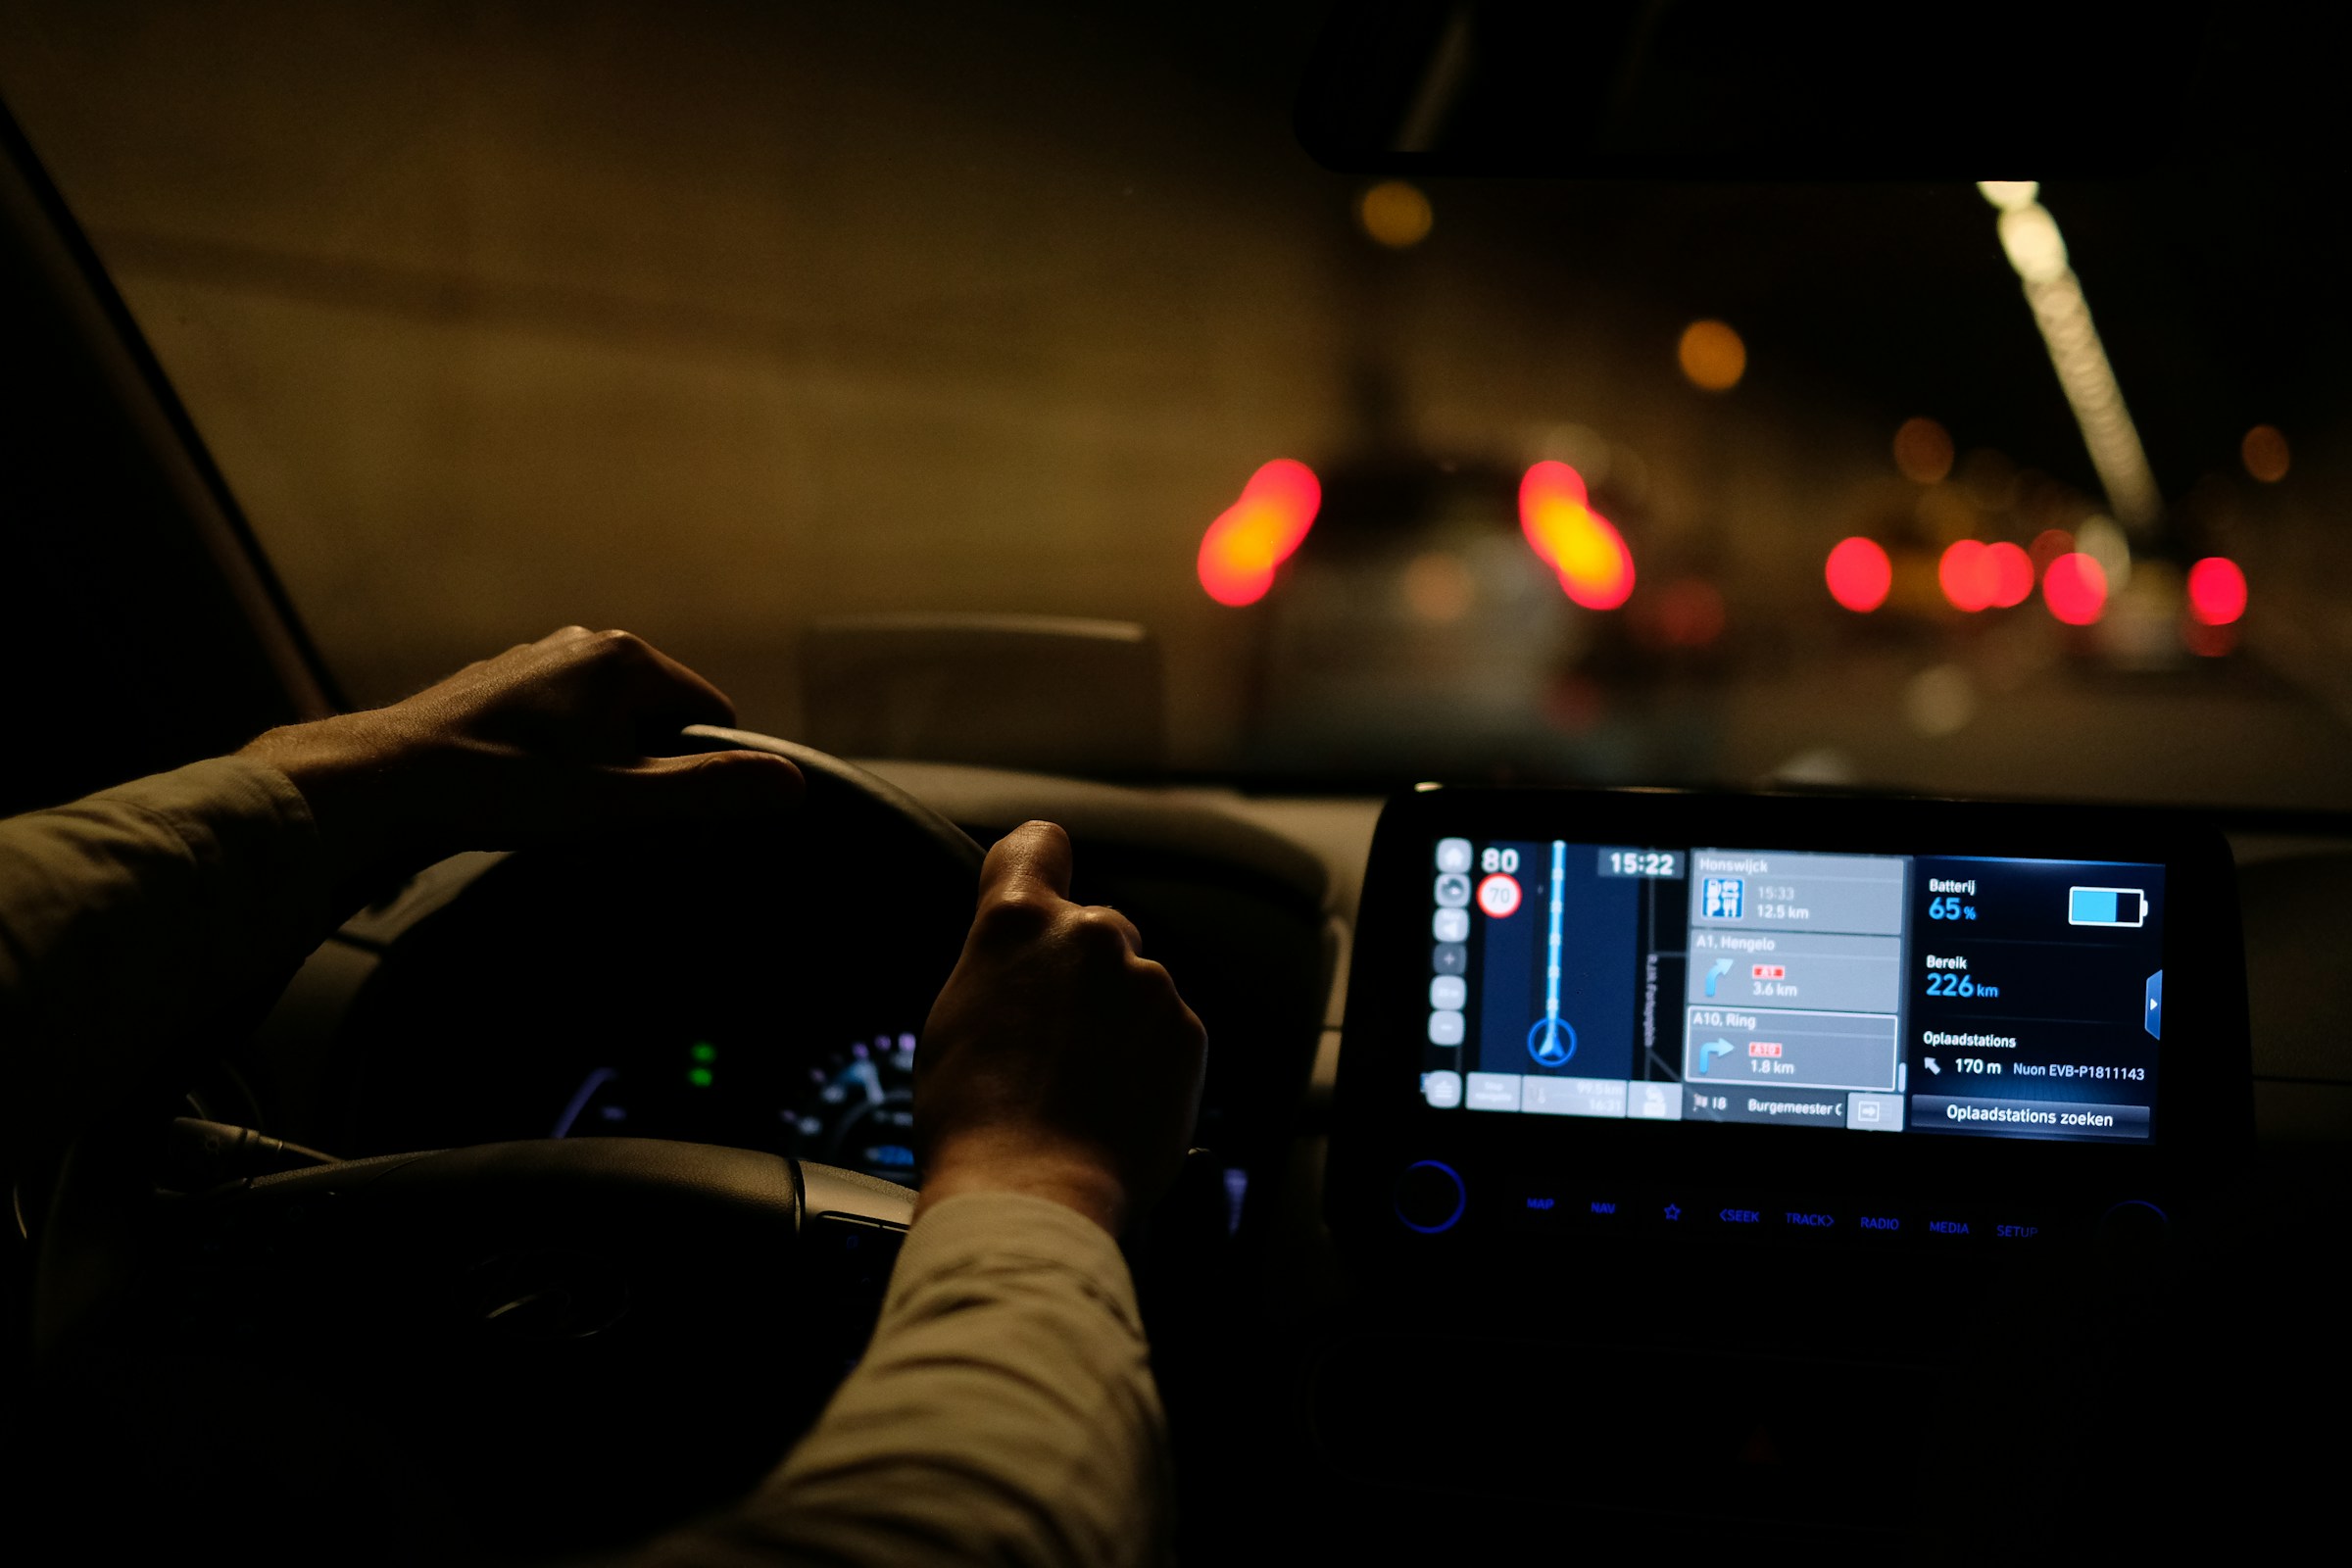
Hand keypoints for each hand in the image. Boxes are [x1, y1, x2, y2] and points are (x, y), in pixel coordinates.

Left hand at [239, 627, 802, 901]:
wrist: (381, 782)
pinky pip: (562, 736)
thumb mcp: (620, 801)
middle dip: (649, 786)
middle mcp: (583, 644)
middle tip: (612, 837)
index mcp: (624, 658)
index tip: (668, 827)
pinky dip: (559, 775)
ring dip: (603, 786)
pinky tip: (524, 809)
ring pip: (609, 735)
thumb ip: (709, 790)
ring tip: (562, 828)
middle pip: (659, 727)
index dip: (704, 780)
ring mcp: (536, 665)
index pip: (712, 717)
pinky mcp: (497, 692)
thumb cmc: (503, 788)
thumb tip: (791, 783)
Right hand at [913, 822, 1205, 1235]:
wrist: (1032, 1191)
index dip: (1040, 862)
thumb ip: (1002, 965)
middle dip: (1081, 973)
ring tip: (1081, 1087)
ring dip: (1118, 1022)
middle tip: (1050, 1039)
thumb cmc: (974, 1117)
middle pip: (1094, 931)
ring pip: (1134, 988)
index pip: (1039, 843)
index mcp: (1018, 922)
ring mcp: (1147, 983)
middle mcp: (1090, 935)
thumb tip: (1023, 970)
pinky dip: (1149, 1061)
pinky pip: (1167, 1034)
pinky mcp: (1188, 1032)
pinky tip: (1114, 1105)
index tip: (1044, 881)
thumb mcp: (958, 1013)